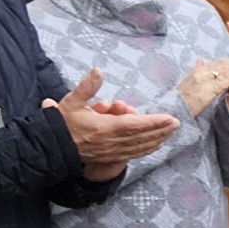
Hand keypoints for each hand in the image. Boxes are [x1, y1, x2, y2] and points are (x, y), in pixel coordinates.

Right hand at [49, 69, 179, 180]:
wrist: (51, 148)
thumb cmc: (62, 124)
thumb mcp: (72, 101)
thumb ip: (87, 86)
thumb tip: (99, 70)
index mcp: (104, 128)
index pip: (135, 125)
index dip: (153, 122)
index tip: (169, 118)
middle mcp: (111, 142)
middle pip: (142, 137)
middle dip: (160, 130)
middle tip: (177, 123)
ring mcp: (111, 152)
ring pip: (139, 147)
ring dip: (156, 139)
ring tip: (170, 132)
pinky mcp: (110, 157)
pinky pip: (132, 154)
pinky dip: (146, 149)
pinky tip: (155, 145)